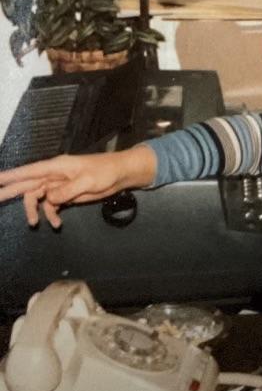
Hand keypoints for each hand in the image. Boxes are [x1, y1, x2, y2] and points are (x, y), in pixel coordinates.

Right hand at [0, 146, 156, 227]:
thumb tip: (48, 199)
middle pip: (27, 184)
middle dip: (10, 191)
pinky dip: (52, 214)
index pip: (29, 171)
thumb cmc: (106, 171)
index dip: (10, 176)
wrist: (121, 175)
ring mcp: (59, 185)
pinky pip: (52, 205)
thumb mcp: (87, 181)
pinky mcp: (67, 194)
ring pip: (38, 198)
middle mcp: (54, 176)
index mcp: (57, 167)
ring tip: (34, 223)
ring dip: (35, 211)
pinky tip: (57, 223)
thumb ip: (67, 191)